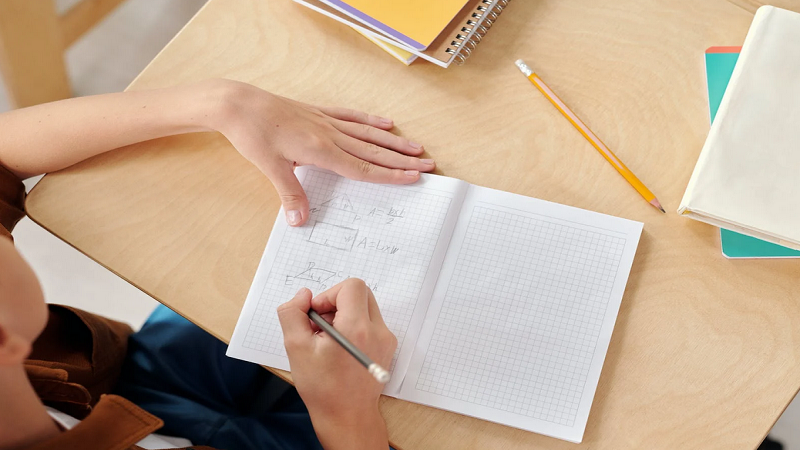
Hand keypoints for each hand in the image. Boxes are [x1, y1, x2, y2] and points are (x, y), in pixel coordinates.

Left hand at [213, 80, 434, 226]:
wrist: (238, 104)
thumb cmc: (252, 134)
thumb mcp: (269, 167)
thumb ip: (289, 194)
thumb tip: (300, 222)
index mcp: (320, 150)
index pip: (362, 168)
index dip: (390, 174)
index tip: (412, 177)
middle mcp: (329, 134)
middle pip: (373, 151)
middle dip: (402, 159)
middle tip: (428, 164)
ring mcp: (326, 121)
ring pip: (368, 133)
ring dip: (393, 142)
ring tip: (416, 147)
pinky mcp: (318, 111)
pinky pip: (351, 116)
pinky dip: (370, 120)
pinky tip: (386, 123)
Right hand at [277, 279, 396, 449]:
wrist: (346, 417)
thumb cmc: (323, 388)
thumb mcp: (296, 348)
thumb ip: (292, 314)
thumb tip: (303, 296)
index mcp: (357, 328)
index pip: (351, 286)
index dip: (329, 294)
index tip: (318, 314)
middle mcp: (377, 330)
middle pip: (360, 293)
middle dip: (337, 302)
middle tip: (321, 325)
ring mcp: (386, 339)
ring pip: (365, 307)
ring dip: (345, 314)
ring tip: (328, 339)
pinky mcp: (387, 347)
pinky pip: (370, 322)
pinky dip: (354, 326)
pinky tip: (340, 348)